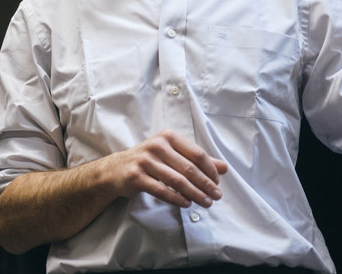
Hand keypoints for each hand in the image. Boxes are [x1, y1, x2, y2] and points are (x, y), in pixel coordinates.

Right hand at [99, 129, 227, 207]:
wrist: (116, 169)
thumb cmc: (149, 161)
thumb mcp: (172, 155)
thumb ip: (197, 160)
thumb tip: (224, 168)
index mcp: (168, 136)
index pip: (197, 154)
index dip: (210, 170)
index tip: (217, 183)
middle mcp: (156, 145)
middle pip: (189, 168)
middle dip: (206, 185)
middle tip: (216, 197)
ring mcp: (144, 161)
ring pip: (177, 181)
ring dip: (195, 194)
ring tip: (206, 203)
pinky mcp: (136, 176)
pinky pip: (161, 190)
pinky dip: (177, 199)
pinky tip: (187, 204)